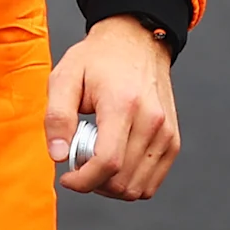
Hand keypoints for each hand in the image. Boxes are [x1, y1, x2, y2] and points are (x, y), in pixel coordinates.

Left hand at [45, 16, 179, 199]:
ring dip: (110, 185)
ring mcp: (166, 133)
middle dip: (93, 182)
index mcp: (123, 104)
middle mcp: (152, 120)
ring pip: (137, 188)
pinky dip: (129, 183)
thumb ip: (57, 117)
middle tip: (80, 159)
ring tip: (97, 158)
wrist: (136, 42)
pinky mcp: (173, 141)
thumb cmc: (99, 59)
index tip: (67, 178)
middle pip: (122, 180)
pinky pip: (151, 183)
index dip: (82, 181)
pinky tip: (115, 162)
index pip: (108, 162)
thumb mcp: (64, 78)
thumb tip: (58, 156)